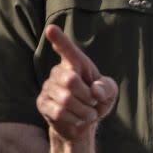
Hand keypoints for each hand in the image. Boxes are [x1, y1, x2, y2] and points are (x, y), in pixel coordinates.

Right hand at [36, 24, 117, 141]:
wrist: (83, 123)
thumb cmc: (96, 101)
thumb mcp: (109, 93)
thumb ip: (107, 88)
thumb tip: (95, 90)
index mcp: (76, 64)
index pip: (68, 50)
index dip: (60, 40)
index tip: (51, 29)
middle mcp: (58, 72)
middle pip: (71, 80)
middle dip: (87, 96)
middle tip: (93, 102)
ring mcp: (48, 87)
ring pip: (66, 99)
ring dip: (84, 110)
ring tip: (88, 112)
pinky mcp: (43, 103)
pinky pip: (59, 112)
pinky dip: (75, 119)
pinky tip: (77, 118)